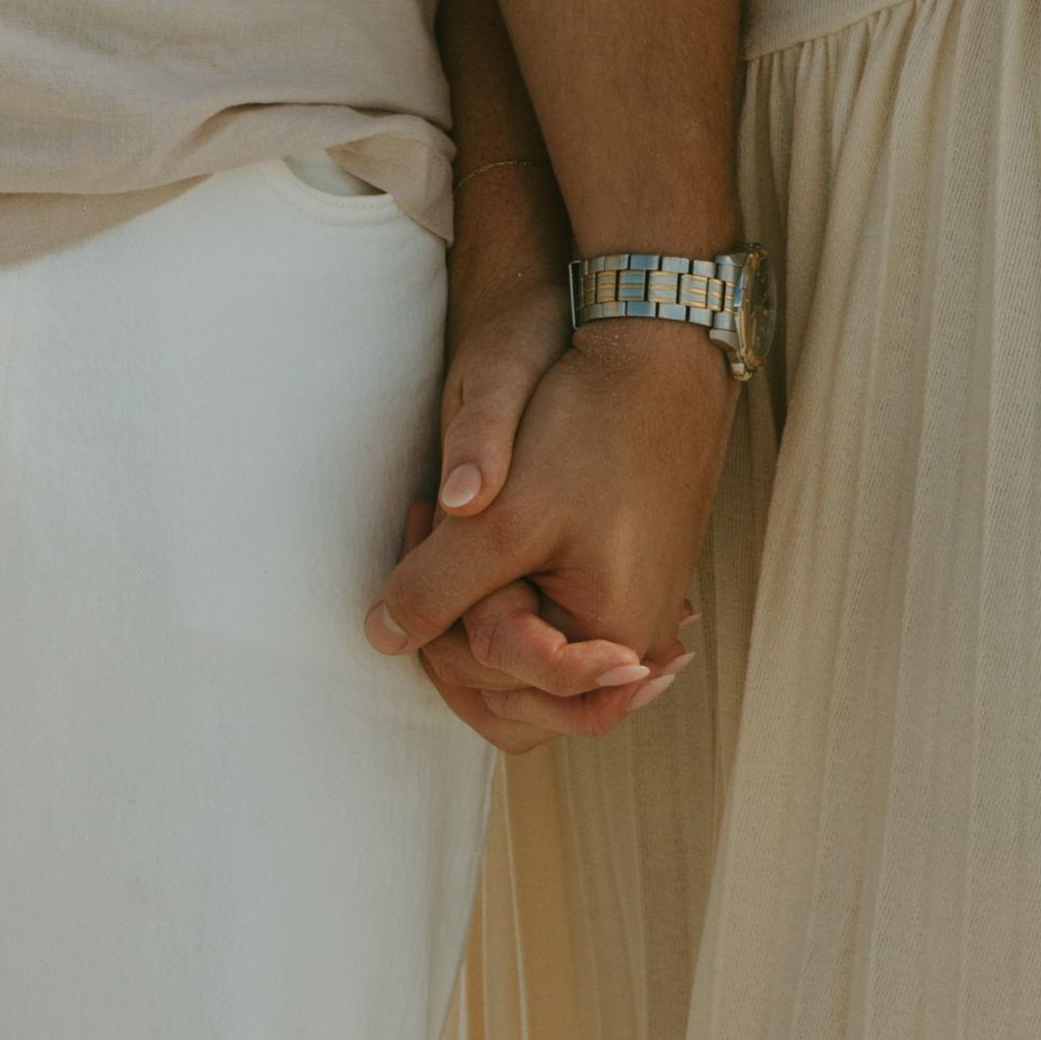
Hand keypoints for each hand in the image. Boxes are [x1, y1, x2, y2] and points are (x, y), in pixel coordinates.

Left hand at [366, 308, 733, 739]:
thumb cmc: (588, 429)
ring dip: (479, 606)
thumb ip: (436, 588)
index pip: (496, 682)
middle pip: (516, 684)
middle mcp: (636, 643)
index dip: (443, 619)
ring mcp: (638, 614)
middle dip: (457, 619)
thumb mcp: (498, 517)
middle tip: (432, 526)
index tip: (430, 528)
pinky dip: (511, 588)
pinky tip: (489, 529)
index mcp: (612, 640)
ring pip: (531, 655)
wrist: (658, 355)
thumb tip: (381, 639)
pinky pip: (558, 621)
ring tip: (454, 527)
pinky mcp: (630, 582)